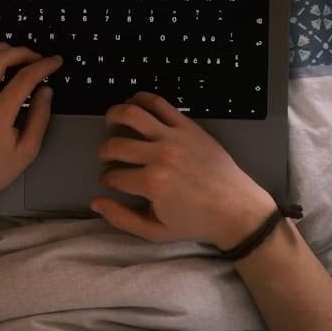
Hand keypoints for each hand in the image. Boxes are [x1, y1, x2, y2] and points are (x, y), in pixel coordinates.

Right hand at [91, 92, 277, 249]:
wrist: (236, 208)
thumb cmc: (195, 222)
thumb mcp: (156, 231)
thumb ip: (122, 219)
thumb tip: (96, 202)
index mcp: (152, 184)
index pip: (113, 176)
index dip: (107, 179)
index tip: (110, 181)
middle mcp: (160, 156)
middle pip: (116, 145)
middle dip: (104, 151)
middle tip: (106, 156)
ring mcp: (174, 137)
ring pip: (132, 114)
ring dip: (114, 115)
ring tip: (110, 122)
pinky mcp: (188, 125)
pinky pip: (158, 103)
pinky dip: (140, 99)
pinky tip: (132, 104)